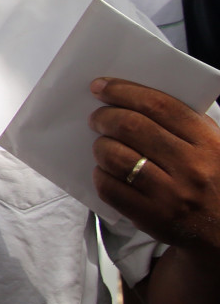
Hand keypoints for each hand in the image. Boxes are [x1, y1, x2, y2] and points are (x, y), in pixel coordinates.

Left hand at [90, 77, 219, 256]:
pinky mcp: (151, 216)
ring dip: (100, 145)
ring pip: (115, 155)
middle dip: (104, 117)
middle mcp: (192, 167)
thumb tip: (129, 96)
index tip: (101, 87)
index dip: (124, 91)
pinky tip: (107, 171)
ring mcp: (171, 194)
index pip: (159, 105)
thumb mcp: (213, 147)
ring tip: (103, 145)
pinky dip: (100, 174)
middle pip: (131, 127)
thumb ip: (182, 123)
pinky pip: (109, 186)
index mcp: (208, 143)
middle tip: (97, 118)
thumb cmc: (212, 180)